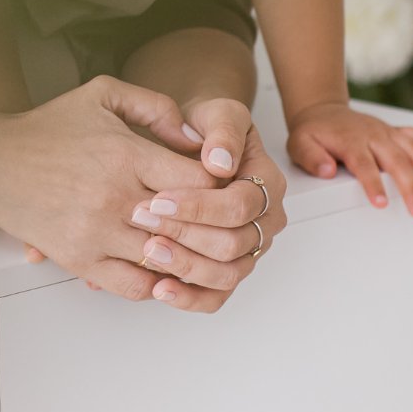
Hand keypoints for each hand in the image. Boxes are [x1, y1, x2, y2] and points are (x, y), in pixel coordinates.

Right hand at [0, 76, 228, 304]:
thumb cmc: (48, 129)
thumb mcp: (104, 94)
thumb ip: (157, 107)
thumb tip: (198, 141)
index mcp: (125, 153)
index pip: (199, 182)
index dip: (219, 187)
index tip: (220, 188)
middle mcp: (114, 196)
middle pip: (190, 227)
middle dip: (214, 228)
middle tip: (223, 226)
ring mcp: (96, 233)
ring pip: (167, 260)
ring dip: (188, 258)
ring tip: (198, 249)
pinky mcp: (80, 260)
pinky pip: (134, 286)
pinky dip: (156, 283)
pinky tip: (162, 269)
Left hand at [126, 99, 285, 311]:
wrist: (199, 143)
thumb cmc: (208, 128)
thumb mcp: (218, 114)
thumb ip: (222, 130)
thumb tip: (220, 162)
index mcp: (268, 184)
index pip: (240, 205)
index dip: (200, 206)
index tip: (159, 198)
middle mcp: (266, 222)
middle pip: (233, 244)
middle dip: (185, 235)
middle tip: (143, 223)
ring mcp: (249, 249)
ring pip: (226, 274)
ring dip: (185, 267)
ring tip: (148, 253)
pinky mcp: (228, 269)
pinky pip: (217, 296)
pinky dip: (189, 297)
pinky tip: (159, 289)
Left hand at [285, 100, 412, 217]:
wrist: (321, 110)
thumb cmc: (313, 131)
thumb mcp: (300, 144)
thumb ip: (311, 158)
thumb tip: (326, 170)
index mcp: (350, 141)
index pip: (364, 165)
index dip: (373, 185)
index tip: (382, 203)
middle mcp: (372, 135)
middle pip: (396, 161)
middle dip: (410, 187)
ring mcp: (385, 132)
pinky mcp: (393, 131)